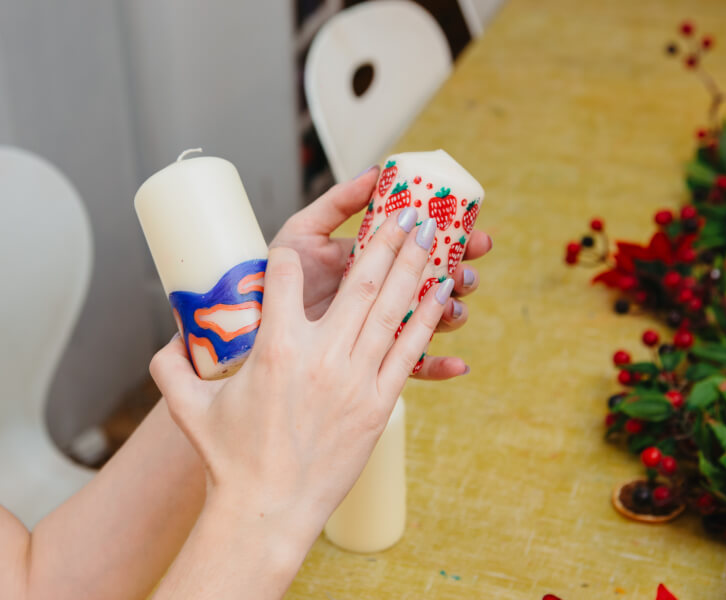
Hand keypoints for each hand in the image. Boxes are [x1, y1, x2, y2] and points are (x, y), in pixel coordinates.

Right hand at [151, 212, 451, 544]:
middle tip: (404, 211)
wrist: (266, 512)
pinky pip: (408, 352)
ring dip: (413, 267)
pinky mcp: (377, 405)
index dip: (291, 256)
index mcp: (273, 348)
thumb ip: (171, 366)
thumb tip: (168, 339)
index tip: (298, 248)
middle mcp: (320, 357)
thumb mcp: (187, 408)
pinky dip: (426, 319)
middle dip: (384, 240)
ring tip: (431, 235)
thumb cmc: (228, 460)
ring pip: (391, 310)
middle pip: (359, 282)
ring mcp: (354, 381)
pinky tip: (442, 293)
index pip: (284, 277)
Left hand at [270, 167, 491, 379]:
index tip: (474, 233)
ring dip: (454, 313)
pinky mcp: (375, 363)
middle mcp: (384, 294)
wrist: (251, 327)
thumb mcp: (304, 233)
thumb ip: (339, 202)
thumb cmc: (274, 276)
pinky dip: (440, 366)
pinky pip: (414, 368)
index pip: (424, 248)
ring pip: (434, 322)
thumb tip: (377, 171)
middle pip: (438, 283)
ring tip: (454, 307)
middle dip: (463, 275)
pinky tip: (458, 364)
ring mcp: (383, 328)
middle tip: (468, 269)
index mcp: (374, 261)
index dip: (456, 240)